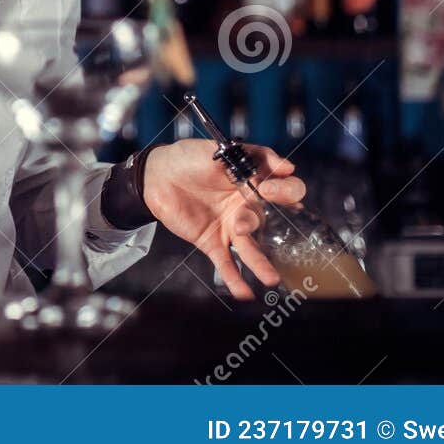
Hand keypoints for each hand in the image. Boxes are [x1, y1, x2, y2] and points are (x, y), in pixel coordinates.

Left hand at [140, 139, 306, 301]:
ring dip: (261, 265)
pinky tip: (244, 293)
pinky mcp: (212, 241)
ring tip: (272, 280)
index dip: (285, 191)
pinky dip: (235, 279)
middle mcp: (245, 207)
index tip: (268, 189)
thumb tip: (288, 166)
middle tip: (242, 222)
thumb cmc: (188, 158)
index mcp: (253, 183)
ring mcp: (229, 227)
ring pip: (250, 249)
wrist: (155, 175)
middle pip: (267, 220)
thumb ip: (254, 156)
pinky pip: (226, 263)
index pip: (284, 191)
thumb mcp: (220, 150)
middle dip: (258, 223)